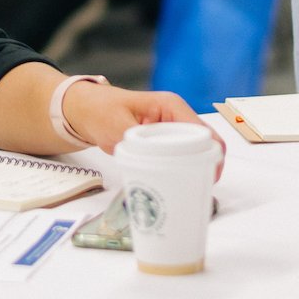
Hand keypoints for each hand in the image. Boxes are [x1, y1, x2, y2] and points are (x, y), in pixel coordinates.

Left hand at [60, 82, 225, 180]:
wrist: (88, 112)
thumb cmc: (101, 111)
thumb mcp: (116, 126)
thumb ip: (134, 140)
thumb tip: (151, 159)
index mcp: (171, 107)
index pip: (203, 131)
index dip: (211, 154)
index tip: (207, 178)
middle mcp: (177, 117)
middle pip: (205, 143)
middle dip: (206, 166)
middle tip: (199, 190)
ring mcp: (173, 130)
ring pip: (196, 152)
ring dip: (195, 170)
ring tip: (189, 191)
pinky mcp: (166, 142)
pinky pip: (182, 157)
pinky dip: (183, 170)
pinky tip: (177, 185)